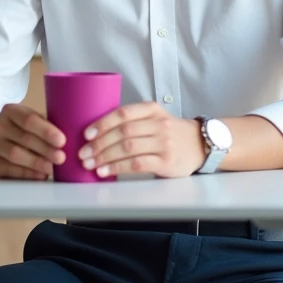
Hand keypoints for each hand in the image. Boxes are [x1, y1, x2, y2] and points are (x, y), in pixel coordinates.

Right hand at [0, 104, 66, 179]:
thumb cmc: (19, 130)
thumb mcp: (28, 120)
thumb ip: (45, 125)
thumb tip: (70, 137)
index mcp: (10, 111)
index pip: (29, 120)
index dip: (47, 131)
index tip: (62, 141)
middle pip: (24, 139)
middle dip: (46, 149)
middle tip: (61, 157)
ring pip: (16, 155)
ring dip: (37, 163)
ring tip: (52, 168)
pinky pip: (10, 170)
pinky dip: (28, 174)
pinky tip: (40, 175)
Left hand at [78, 102, 206, 178]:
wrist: (200, 145)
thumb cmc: (171, 133)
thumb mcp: (156, 118)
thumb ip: (133, 120)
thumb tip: (97, 133)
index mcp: (153, 110)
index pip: (124, 113)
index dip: (102, 123)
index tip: (86, 134)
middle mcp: (159, 124)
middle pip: (123, 132)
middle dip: (99, 144)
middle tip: (83, 153)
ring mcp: (163, 143)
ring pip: (128, 148)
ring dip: (105, 157)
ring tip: (89, 164)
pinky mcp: (165, 161)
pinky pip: (137, 164)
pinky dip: (118, 168)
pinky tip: (105, 171)